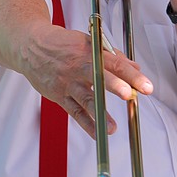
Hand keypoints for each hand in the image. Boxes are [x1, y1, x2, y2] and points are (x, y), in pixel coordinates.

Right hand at [20, 22, 152, 137]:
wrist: (30, 46)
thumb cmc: (62, 44)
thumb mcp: (87, 42)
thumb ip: (112, 56)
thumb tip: (134, 67)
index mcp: (89, 52)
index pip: (115, 63)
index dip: (131, 74)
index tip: (146, 85)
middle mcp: (79, 67)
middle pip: (99, 77)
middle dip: (116, 86)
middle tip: (130, 94)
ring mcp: (68, 82)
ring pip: (85, 98)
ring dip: (100, 114)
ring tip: (112, 128)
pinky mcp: (58, 95)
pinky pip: (74, 112)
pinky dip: (86, 124)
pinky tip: (98, 134)